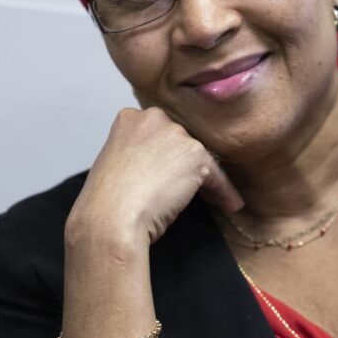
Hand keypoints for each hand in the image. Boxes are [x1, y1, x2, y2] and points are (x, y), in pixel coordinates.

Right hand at [67, 106, 243, 245]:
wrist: (111, 218)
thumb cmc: (107, 202)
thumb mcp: (115, 164)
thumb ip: (136, 154)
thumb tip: (155, 166)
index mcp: (130, 119)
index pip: (159, 133)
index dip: (167, 154)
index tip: (171, 172)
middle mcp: (154, 118)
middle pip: (181, 141)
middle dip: (186, 164)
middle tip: (189, 188)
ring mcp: (176, 135)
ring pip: (201, 159)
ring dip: (207, 180)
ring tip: (215, 200)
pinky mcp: (195, 156)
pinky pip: (217, 177)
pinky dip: (224, 192)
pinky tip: (230, 205)